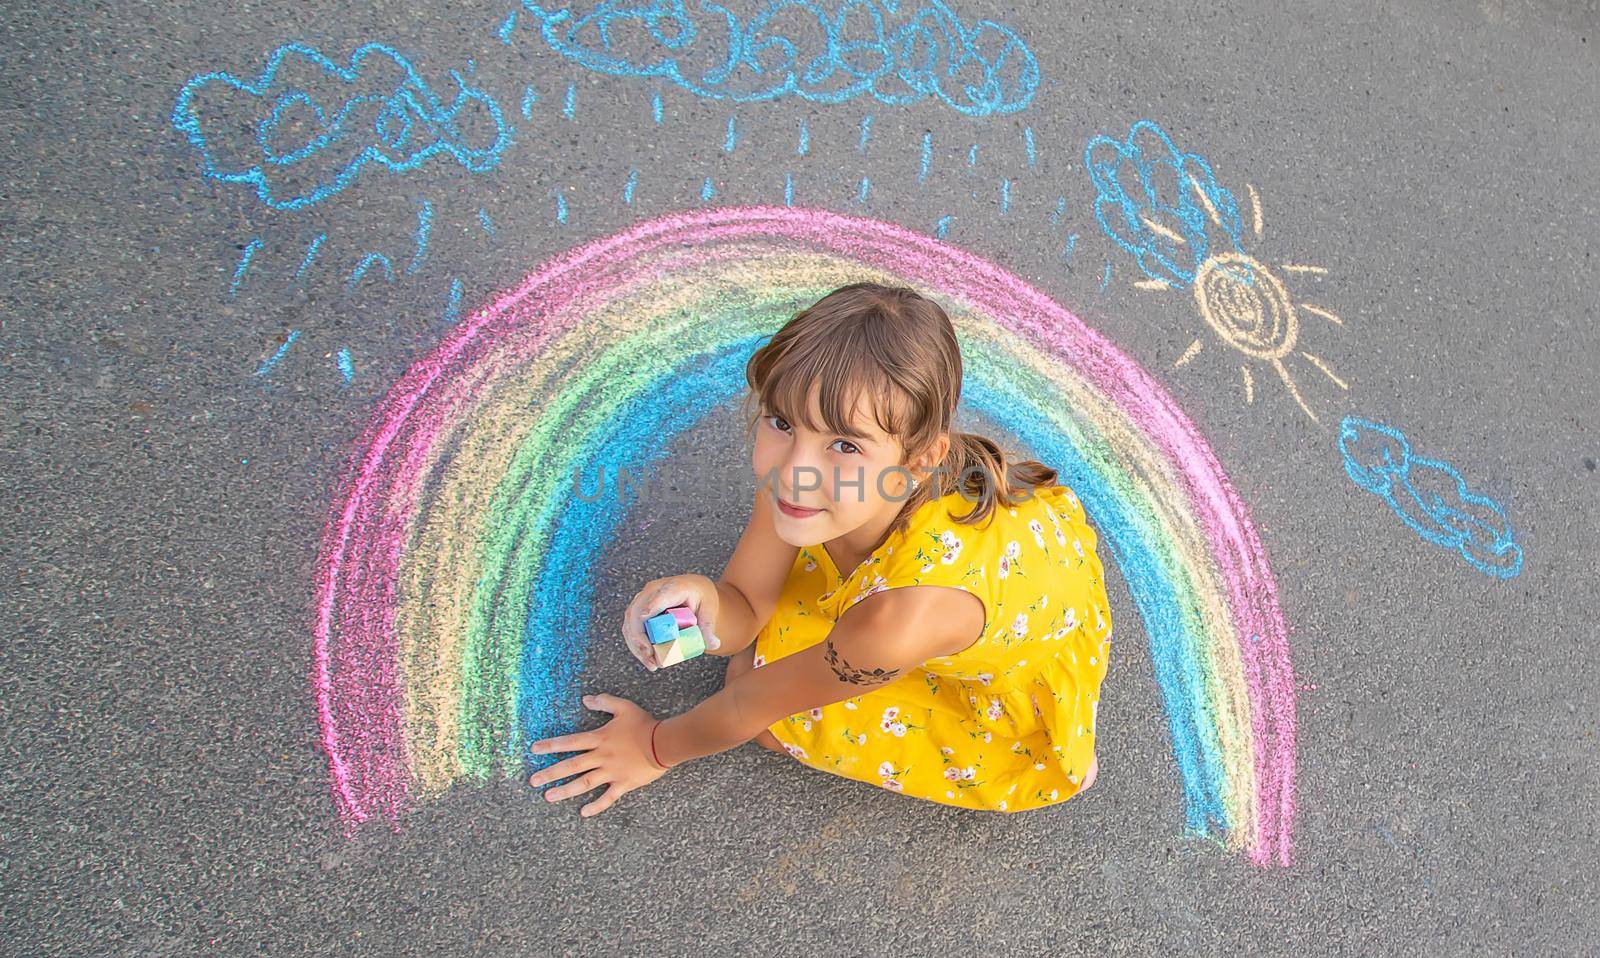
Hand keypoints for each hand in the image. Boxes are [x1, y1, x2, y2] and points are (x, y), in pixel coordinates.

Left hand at [526, 693, 671, 817]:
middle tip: (533, 780)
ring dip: (565, 790)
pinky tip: (583, 813)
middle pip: (572, 766)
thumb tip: (586, 699)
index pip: (570, 742)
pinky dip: (596, 806)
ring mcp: (611, 773)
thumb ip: (604, 702)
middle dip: (550, 773)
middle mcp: (601, 757)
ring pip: (584, 783)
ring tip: (548, 796)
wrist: (664, 743)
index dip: (551, 745)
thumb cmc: (644, 724)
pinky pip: (607, 798)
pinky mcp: (623, 784)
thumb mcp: (624, 707)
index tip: (534, 749)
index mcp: (600, 739)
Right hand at [622, 573, 722, 671]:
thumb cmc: (702, 598)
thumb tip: (714, 645)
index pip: (661, 594)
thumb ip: (708, 628)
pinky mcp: (639, 610)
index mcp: (675, 586)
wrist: (695, 590)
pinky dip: (636, 644)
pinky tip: (646, 658)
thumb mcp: (709, 611)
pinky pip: (631, 627)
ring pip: (631, 620)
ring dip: (636, 643)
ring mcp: (644, 599)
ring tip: (650, 663)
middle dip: (639, 633)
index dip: (652, 605)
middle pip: (639, 609)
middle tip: (649, 653)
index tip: (644, 616)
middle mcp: (655, 589)